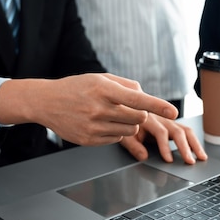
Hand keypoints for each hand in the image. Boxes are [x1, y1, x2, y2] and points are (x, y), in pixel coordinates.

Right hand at [0, 73, 177, 145]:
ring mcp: (94, 127)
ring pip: (130, 131)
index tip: (173, 112)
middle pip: (138, 118)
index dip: (159, 106)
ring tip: (112, 115)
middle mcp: (99, 109)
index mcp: (104, 90)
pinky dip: (115, 132)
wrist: (47, 102)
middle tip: (130, 109)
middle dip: (140, 114)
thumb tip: (145, 96)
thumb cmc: (76, 87)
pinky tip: (101, 123)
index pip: (138, 99)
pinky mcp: (89, 140)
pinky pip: (116, 139)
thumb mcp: (100, 78)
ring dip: (129, 124)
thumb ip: (125, 85)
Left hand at [120, 113, 207, 163]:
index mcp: (148, 120)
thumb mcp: (125, 136)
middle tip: (190, 161)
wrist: (127, 111)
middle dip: (185, 147)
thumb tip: (144, 157)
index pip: (160, 132)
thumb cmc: (127, 126)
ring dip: (195, 144)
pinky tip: (199, 152)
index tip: (168, 160)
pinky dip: (194, 142)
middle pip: (177, 131)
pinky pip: (186, 132)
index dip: (165, 146)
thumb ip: (133, 146)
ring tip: (202, 158)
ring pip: (186, 130)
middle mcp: (161, 119)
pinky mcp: (173, 125)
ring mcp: (168, 121)